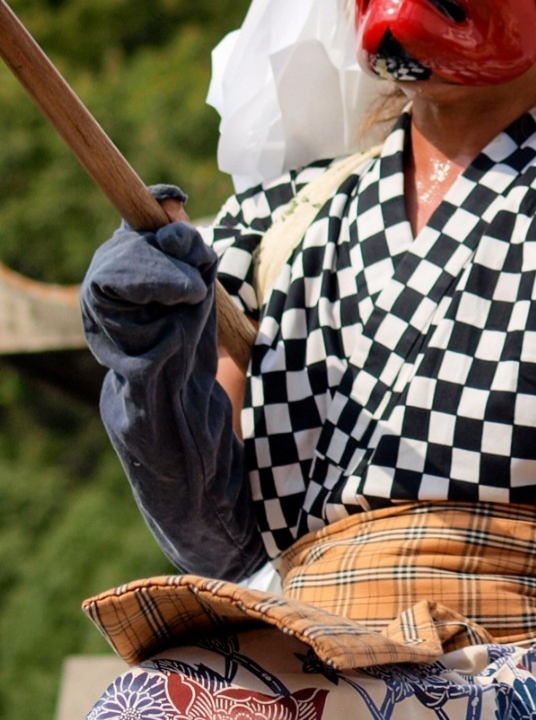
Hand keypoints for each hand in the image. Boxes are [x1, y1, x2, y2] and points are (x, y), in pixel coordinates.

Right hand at [83, 190, 263, 580]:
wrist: (227, 523)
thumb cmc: (246, 444)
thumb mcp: (238, 358)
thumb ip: (220, 307)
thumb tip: (211, 246)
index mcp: (151, 343)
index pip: (122, 269)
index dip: (143, 228)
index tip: (171, 196)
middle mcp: (130, 361)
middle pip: (106, 280)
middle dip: (146, 247)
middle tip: (195, 247)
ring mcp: (131, 389)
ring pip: (108, 308)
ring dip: (151, 276)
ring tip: (195, 285)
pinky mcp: (144, 419)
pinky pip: (137, 356)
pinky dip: (159, 323)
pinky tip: (187, 313)